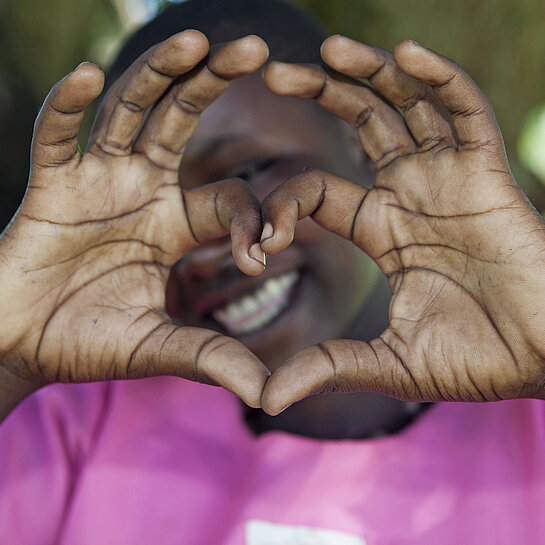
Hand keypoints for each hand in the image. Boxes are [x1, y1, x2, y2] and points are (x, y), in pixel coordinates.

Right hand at [0, 31, 270, 417]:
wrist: (23, 347)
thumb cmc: (89, 343)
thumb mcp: (161, 348)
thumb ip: (213, 359)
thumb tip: (270, 393)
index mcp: (173, 224)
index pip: (227, 197)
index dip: (251, 219)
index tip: (261, 254)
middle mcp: (140, 190)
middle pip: (182, 122)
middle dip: (214, 84)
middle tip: (257, 48)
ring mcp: (95, 181)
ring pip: (131, 112)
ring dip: (160, 74)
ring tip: (200, 39)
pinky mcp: (49, 187)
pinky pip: (58, 137)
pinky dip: (69, 108)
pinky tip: (90, 77)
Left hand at [260, 36, 544, 413]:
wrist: (544, 360)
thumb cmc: (475, 359)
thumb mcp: (388, 362)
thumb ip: (328, 368)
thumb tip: (264, 399)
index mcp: (384, 230)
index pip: (319, 192)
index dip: (286, 204)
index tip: (262, 238)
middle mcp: (412, 195)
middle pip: (361, 127)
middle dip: (322, 97)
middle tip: (274, 73)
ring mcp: (451, 179)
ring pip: (406, 108)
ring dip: (370, 75)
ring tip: (328, 50)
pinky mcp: (489, 175)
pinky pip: (465, 113)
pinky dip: (439, 81)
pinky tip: (407, 54)